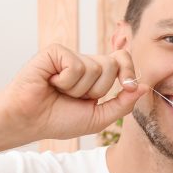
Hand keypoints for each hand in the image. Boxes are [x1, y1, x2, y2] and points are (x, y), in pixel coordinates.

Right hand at [2, 44, 148, 142]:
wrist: (29, 120)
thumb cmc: (58, 120)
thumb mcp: (98, 118)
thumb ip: (123, 104)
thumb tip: (144, 87)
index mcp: (95, 76)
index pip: (122, 60)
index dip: (129, 70)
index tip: (127, 86)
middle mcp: (84, 63)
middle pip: (112, 65)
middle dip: (98, 90)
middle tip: (75, 97)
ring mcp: (69, 55)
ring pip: (95, 68)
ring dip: (79, 89)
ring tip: (60, 92)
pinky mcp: (55, 52)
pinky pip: (76, 65)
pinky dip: (66, 82)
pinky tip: (51, 83)